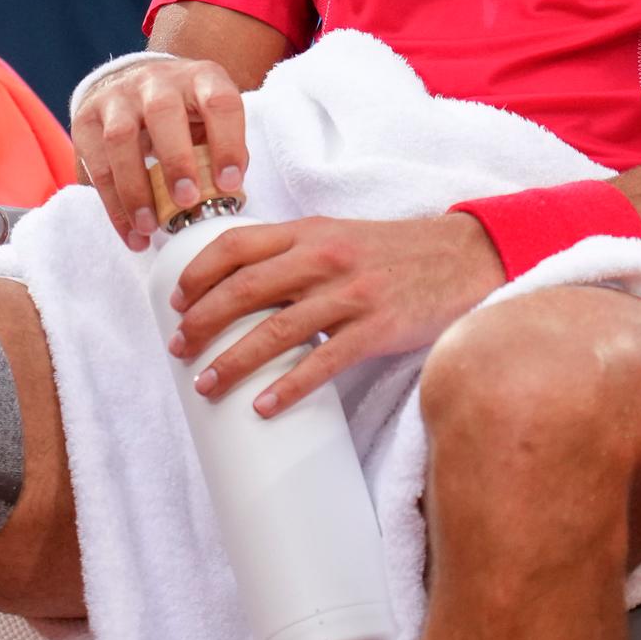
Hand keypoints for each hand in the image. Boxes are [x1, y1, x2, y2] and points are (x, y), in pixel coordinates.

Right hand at [75, 54, 249, 248]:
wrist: (133, 85)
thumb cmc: (184, 115)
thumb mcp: (210, 121)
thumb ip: (219, 151)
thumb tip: (226, 194)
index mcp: (200, 78)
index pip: (219, 102)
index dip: (227, 142)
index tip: (230, 184)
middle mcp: (157, 81)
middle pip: (163, 113)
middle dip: (176, 161)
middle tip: (186, 202)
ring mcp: (118, 98)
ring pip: (120, 138)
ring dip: (135, 188)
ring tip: (149, 228)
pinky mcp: (87, 120)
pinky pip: (96, 164)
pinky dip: (113, 204)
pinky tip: (130, 231)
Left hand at [167, 212, 506, 413]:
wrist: (465, 257)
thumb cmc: (395, 254)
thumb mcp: (339, 237)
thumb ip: (294, 253)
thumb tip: (241, 286)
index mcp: (309, 233)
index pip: (236, 246)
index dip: (198, 275)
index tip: (175, 302)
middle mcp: (324, 258)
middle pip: (244, 290)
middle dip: (201, 323)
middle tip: (178, 350)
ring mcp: (351, 294)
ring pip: (275, 331)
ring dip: (233, 362)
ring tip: (206, 385)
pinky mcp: (377, 329)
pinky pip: (323, 363)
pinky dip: (288, 387)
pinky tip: (265, 406)